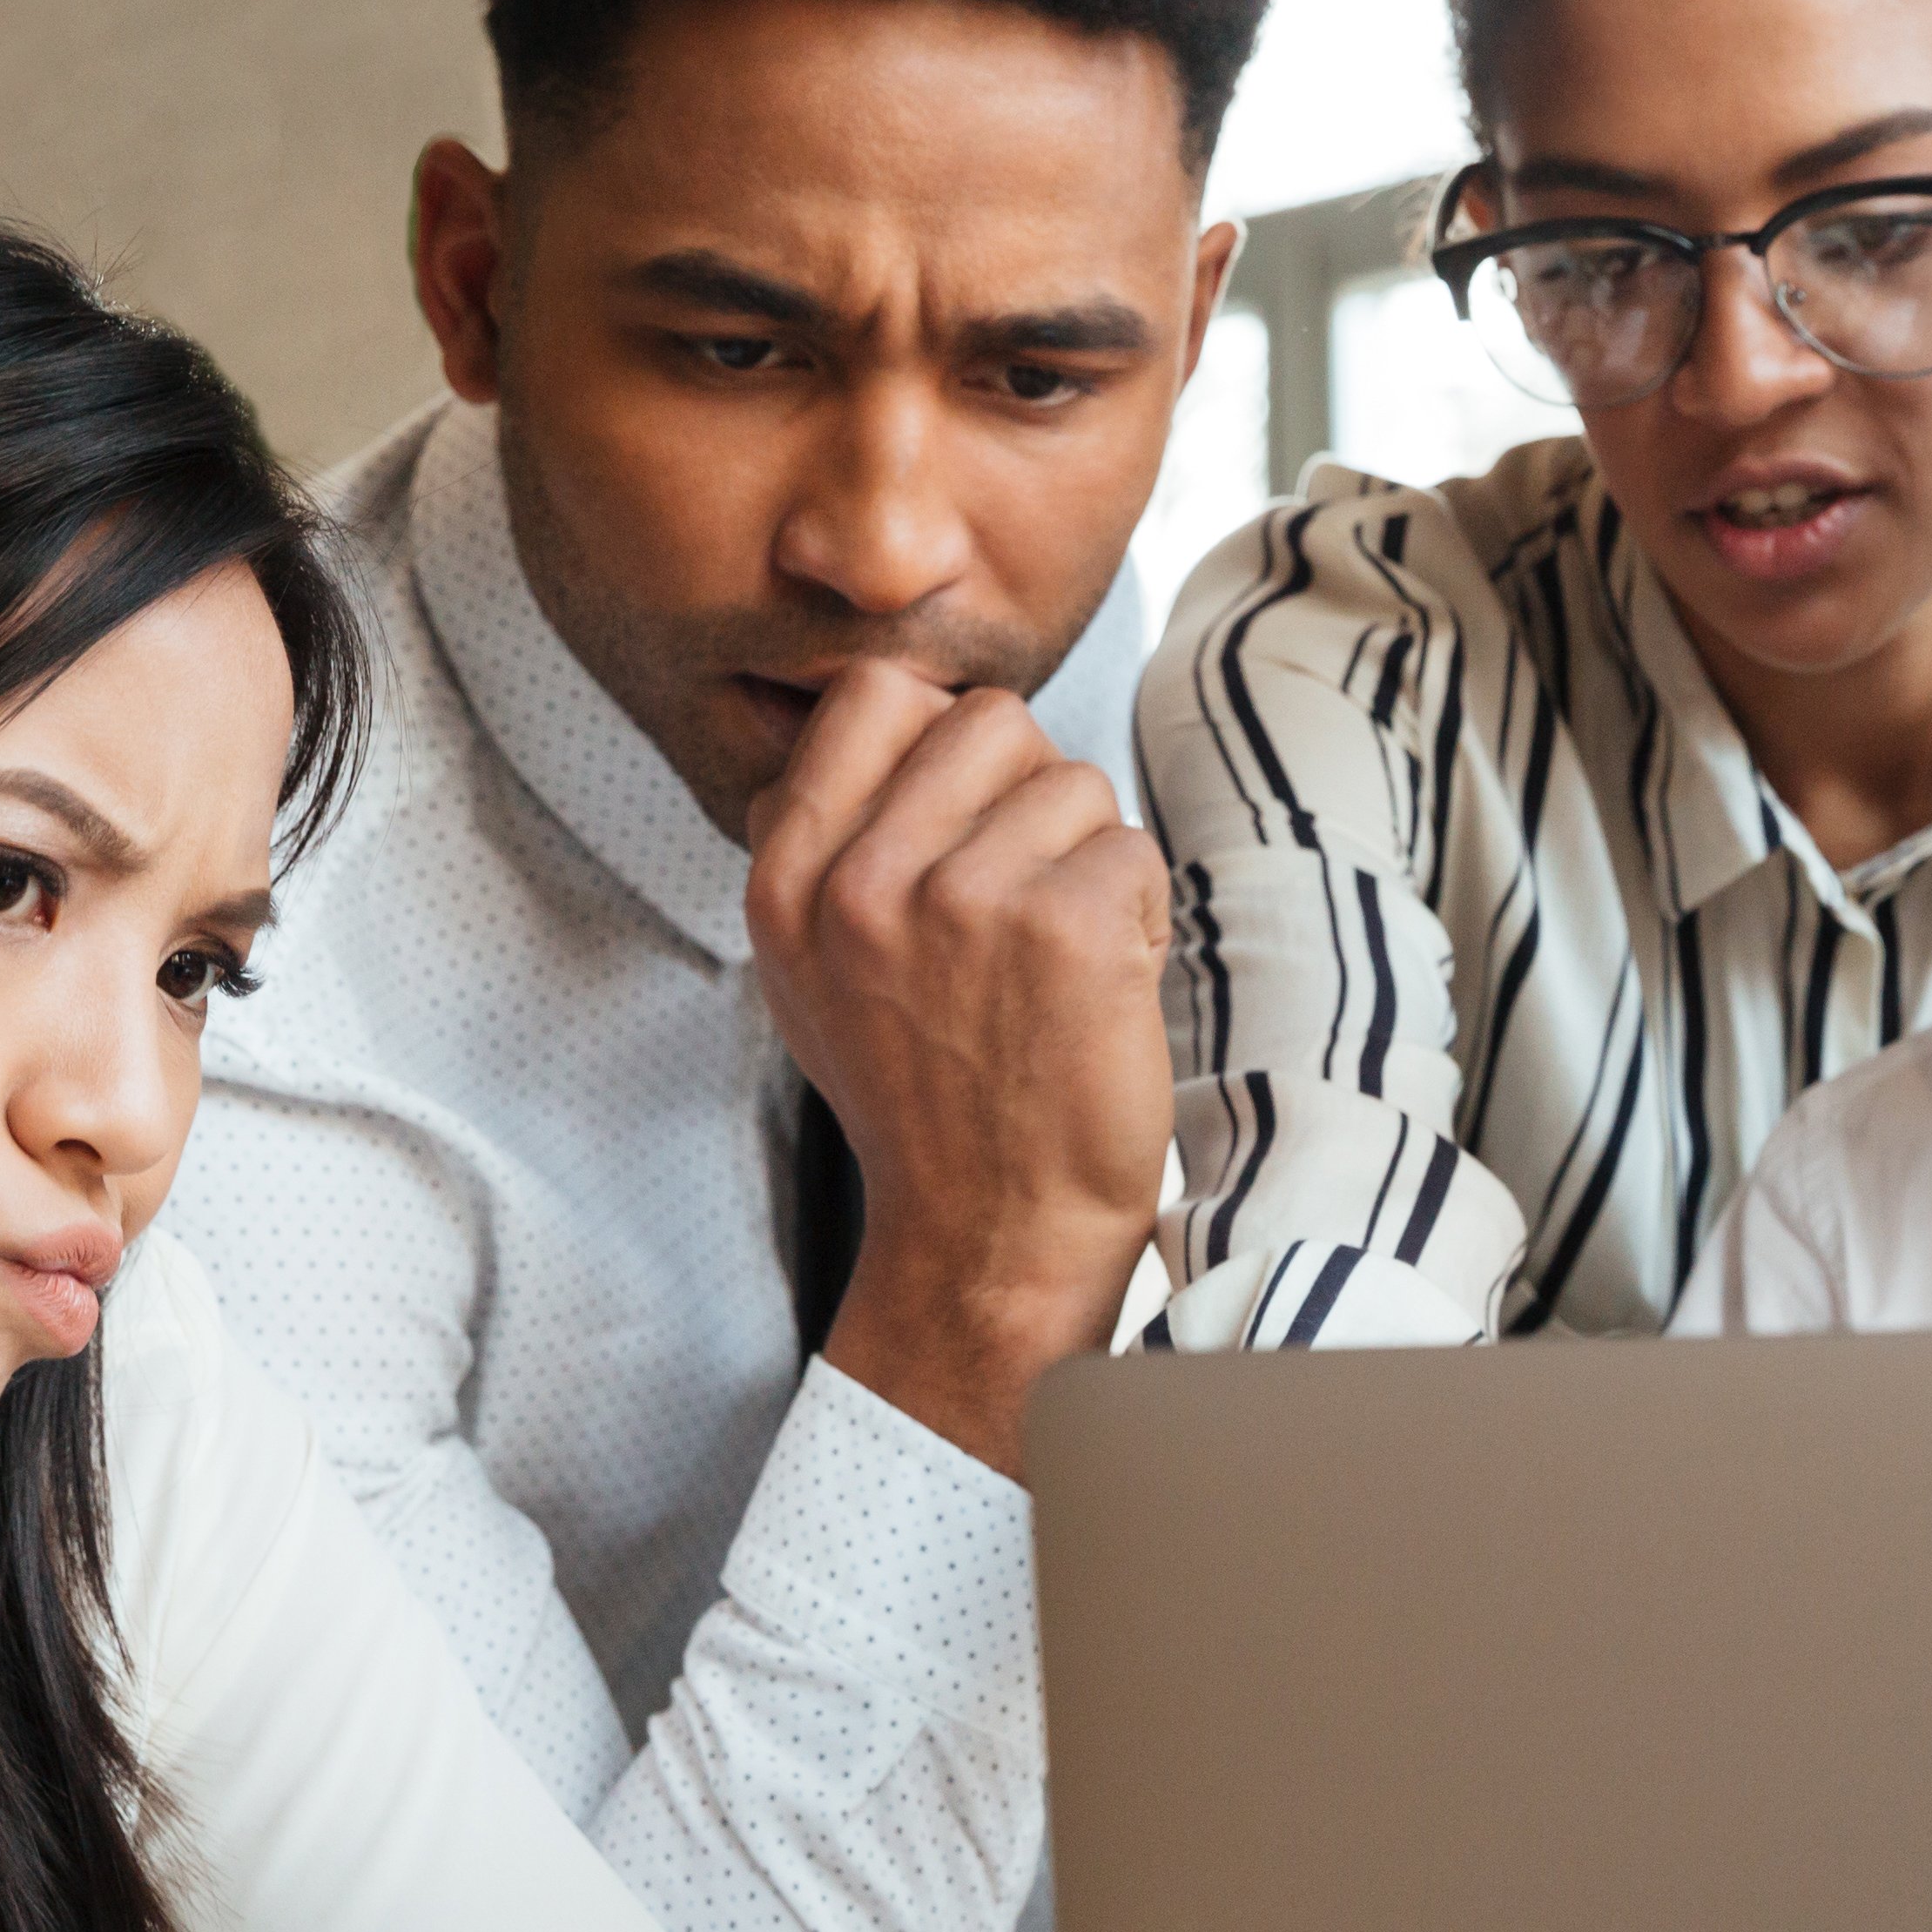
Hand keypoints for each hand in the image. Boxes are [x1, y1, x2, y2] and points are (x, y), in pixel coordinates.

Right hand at [744, 663, 1168, 1474]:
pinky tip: (1105, 986)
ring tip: (1059, 962)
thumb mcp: (814, 973)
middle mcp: (861, 884)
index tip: (966, 818)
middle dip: (1031, 795)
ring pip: (1074, 782)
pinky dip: (1141, 913)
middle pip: (991, 720)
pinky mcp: (1065, 928)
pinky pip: (1133, 847)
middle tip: (1027, 900)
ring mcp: (963, 902)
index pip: (874, 694)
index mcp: (789, 882)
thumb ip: (827, 841)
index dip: (944, 737)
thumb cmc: (925, 1101)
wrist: (992, 1237)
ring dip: (1090, 862)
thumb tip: (882, 705)